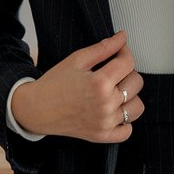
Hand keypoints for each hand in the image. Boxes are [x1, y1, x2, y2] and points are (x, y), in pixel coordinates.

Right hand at [11, 30, 144, 142]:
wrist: (36, 109)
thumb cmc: (55, 82)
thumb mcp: (77, 60)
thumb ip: (103, 48)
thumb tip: (123, 36)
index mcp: (99, 83)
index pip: (128, 62)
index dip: (124, 52)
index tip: (118, 51)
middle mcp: (105, 105)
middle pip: (136, 83)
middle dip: (126, 72)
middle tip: (110, 71)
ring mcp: (105, 123)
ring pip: (137, 106)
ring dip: (129, 96)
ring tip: (114, 91)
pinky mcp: (102, 136)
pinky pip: (128, 130)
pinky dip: (124, 121)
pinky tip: (113, 111)